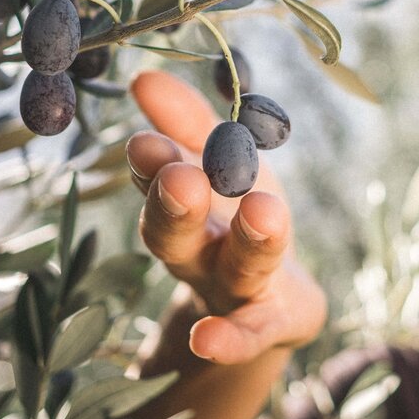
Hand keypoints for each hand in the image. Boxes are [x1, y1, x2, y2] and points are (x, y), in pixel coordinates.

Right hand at [126, 70, 325, 364]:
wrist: (276, 304)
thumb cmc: (239, 218)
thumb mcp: (220, 162)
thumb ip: (186, 122)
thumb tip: (142, 77)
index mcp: (186, 204)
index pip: (160, 179)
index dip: (152, 162)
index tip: (145, 141)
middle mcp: (199, 250)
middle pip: (176, 233)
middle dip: (176, 204)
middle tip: (181, 177)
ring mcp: (233, 288)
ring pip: (234, 267)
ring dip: (245, 242)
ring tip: (263, 211)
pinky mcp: (271, 321)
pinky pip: (250, 332)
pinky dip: (228, 339)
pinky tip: (207, 341)